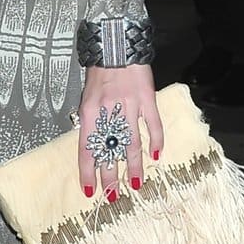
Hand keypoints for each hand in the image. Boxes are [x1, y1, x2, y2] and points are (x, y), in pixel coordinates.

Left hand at [78, 64, 163, 200]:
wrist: (116, 47)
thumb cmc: (99, 76)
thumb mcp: (87, 101)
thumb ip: (91, 124)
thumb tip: (96, 150)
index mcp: (89, 114)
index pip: (86, 150)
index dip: (87, 172)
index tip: (90, 191)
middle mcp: (108, 112)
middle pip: (110, 151)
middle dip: (111, 177)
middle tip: (113, 196)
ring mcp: (129, 106)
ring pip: (132, 143)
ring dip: (134, 166)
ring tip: (136, 185)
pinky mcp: (147, 98)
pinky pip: (153, 124)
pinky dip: (155, 141)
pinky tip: (156, 156)